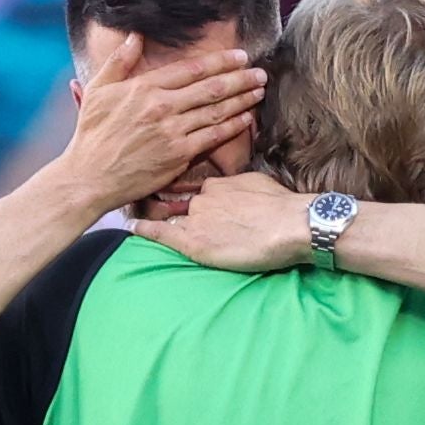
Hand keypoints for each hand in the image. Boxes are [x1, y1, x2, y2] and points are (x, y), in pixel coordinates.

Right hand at [58, 36, 264, 216]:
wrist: (89, 177)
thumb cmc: (91, 135)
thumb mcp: (98, 91)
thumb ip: (119, 61)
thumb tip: (136, 36)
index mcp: (145, 87)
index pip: (191, 68)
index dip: (220, 60)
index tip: (239, 56)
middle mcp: (162, 106)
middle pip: (211, 87)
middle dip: (240, 77)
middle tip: (260, 72)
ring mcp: (172, 131)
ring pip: (216, 110)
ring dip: (242, 98)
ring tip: (259, 90)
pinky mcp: (178, 155)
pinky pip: (212, 136)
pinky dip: (232, 125)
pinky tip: (246, 117)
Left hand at [128, 172, 311, 270]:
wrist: (293, 224)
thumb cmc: (284, 208)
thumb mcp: (259, 185)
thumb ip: (241, 188)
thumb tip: (239, 193)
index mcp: (219, 184)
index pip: (197, 191)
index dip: (188, 197)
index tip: (177, 196)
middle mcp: (203, 197)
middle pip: (181, 203)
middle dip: (173, 208)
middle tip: (159, 205)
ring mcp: (197, 218)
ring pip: (172, 216)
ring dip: (159, 217)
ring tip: (140, 214)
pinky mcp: (195, 240)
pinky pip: (162, 232)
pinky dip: (144, 228)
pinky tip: (131, 227)